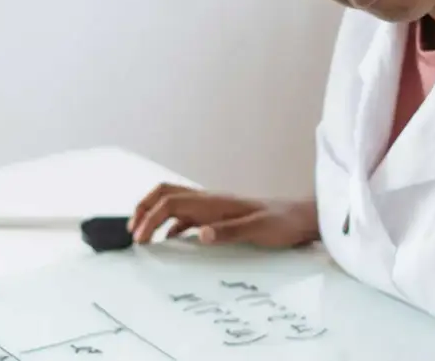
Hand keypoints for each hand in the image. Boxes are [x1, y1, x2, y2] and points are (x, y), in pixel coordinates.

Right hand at [127, 183, 319, 247]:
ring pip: (172, 202)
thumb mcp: (260, 229)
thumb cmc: (283, 222)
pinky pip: (185, 216)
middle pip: (164, 193)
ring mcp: (212, 207)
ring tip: (142, 234)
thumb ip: (230, 231)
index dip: (150, 218)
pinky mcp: (217, 216)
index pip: (170, 203)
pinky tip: (170, 240)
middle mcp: (208, 200)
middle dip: (143, 208)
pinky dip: (170, 225)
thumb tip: (200, 235)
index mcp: (213, 202)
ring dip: (153, 214)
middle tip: (132, 231)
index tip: (140, 238)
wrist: (302, 217)